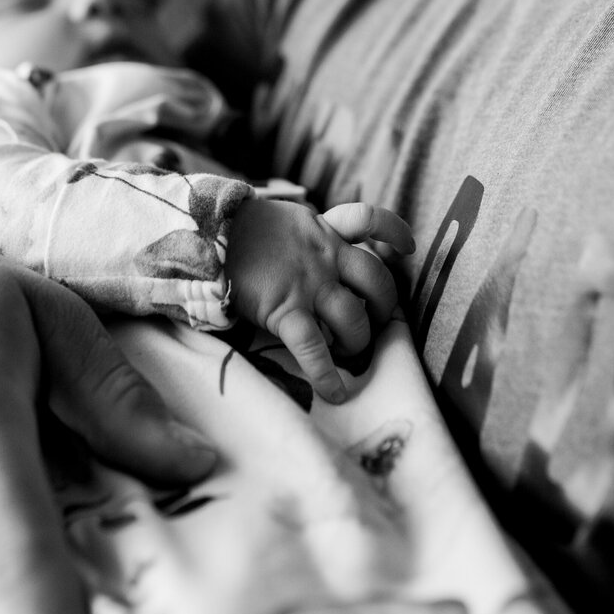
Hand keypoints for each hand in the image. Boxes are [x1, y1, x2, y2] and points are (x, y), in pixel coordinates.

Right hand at [224, 198, 410, 402]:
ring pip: (353, 319)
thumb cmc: (239, 231)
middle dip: (383, 309)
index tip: (407, 247)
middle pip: (377, 282)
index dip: (394, 233)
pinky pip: (314, 348)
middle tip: (373, 323)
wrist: (207, 232)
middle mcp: (325, 255)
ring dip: (358, 343)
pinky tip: (334, 392)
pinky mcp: (285, 309)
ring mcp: (308, 283)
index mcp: (323, 229)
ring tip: (349, 355)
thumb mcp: (284, 220)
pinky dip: (326, 374)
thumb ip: (310, 233)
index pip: (368, 220)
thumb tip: (326, 245)